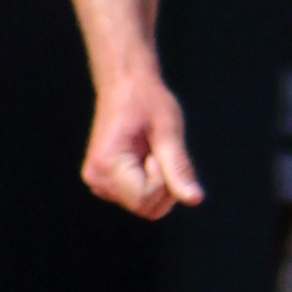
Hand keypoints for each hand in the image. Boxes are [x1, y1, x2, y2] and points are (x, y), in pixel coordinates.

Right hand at [81, 69, 203, 218]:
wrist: (125, 84)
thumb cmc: (146, 100)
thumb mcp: (169, 131)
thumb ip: (179, 169)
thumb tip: (194, 199)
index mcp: (106, 166)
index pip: (145, 200)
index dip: (163, 180)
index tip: (158, 152)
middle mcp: (97, 179)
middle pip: (146, 207)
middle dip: (163, 184)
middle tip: (156, 150)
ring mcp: (99, 182)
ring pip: (144, 205)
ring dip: (157, 182)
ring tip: (149, 150)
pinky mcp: (106, 182)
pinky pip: (138, 197)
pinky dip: (150, 181)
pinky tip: (143, 156)